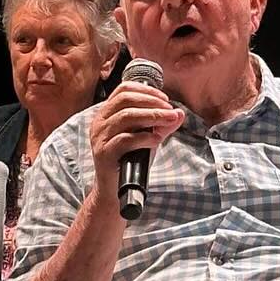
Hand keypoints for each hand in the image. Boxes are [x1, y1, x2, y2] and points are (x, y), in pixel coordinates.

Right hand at [87, 78, 183, 212]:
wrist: (114, 190)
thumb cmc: (130, 161)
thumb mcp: (147, 138)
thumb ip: (162, 125)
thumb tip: (179, 113)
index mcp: (107, 114)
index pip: (124, 90)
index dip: (147, 90)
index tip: (165, 99)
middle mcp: (100, 122)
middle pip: (126, 99)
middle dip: (153, 102)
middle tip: (170, 110)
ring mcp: (100, 138)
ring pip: (126, 116)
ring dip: (152, 116)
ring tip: (169, 121)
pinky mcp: (104, 153)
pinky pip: (125, 139)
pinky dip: (144, 137)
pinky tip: (157, 139)